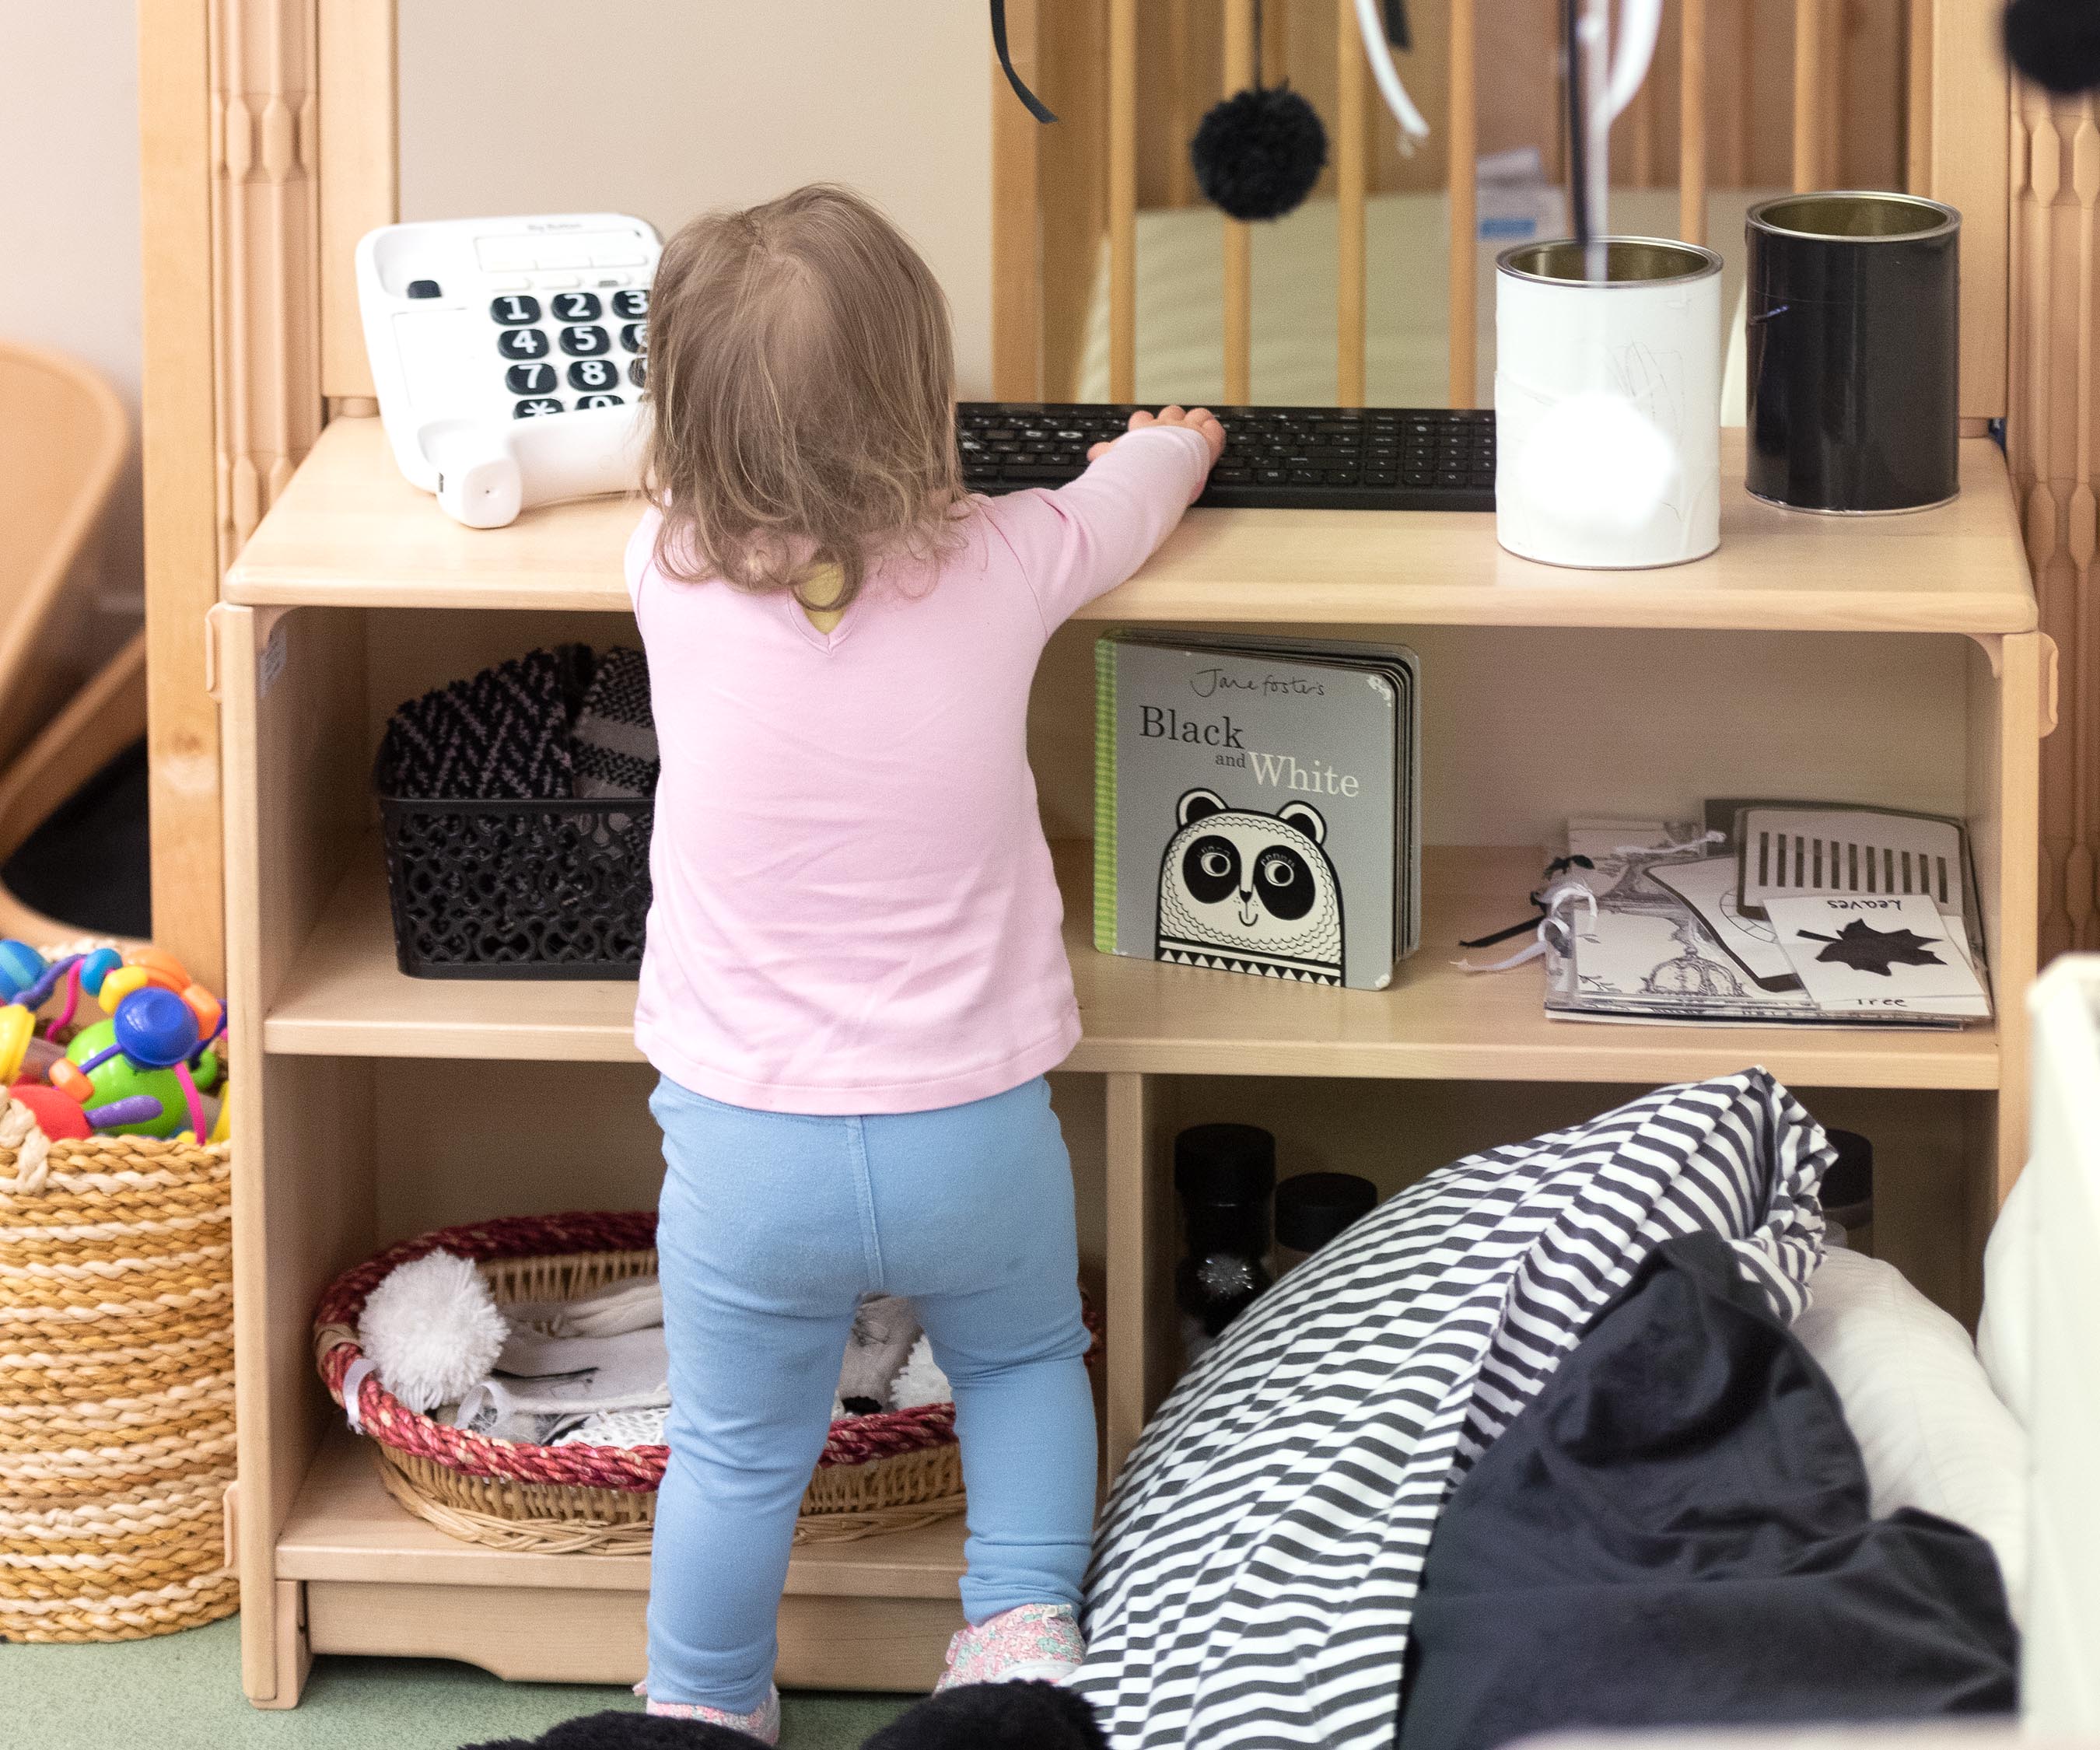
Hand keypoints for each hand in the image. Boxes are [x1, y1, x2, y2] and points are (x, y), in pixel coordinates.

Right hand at [1087, 405, 1226, 467]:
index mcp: (1143, 430)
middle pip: (1169, 413)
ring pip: (1194, 415)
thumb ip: (1104, 455)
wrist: (1156, 466)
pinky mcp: (1206, 438)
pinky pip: (1213, 426)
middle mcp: (1165, 426)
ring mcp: (1187, 429)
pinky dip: (1213, 430)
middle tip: (1174, 433)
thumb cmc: (1133, 466)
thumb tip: (1093, 454)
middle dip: (1171, 421)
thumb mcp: (1113, 459)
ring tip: (1197, 430)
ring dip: (1195, 422)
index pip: (1141, 420)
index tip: (1144, 431)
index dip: (1144, 424)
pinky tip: (1212, 434)